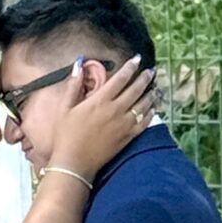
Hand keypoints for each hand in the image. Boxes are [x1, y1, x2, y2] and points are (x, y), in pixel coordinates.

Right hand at [47, 54, 157, 181]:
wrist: (74, 163)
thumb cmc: (66, 135)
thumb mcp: (65, 108)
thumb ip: (73, 86)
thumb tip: (78, 65)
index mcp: (100, 100)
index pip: (120, 78)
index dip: (130, 67)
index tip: (137, 59)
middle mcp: (115, 110)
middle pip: (136, 89)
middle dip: (145, 78)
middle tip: (151, 71)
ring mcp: (124, 124)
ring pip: (143, 104)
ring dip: (151, 94)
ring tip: (156, 87)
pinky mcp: (128, 137)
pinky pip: (144, 122)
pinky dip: (150, 113)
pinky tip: (153, 108)